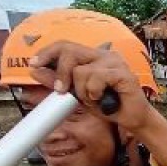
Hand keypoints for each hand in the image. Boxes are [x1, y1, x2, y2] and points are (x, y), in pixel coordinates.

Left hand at [29, 41, 152, 130]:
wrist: (132, 120)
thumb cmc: (107, 106)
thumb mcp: (76, 94)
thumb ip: (58, 80)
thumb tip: (35, 69)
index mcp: (92, 57)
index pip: (65, 45)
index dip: (47, 53)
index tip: (34, 64)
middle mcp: (103, 54)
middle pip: (70, 51)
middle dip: (61, 72)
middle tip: (61, 90)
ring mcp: (114, 62)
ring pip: (81, 71)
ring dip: (82, 91)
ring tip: (94, 99)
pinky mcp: (122, 72)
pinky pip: (96, 79)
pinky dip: (95, 93)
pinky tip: (104, 99)